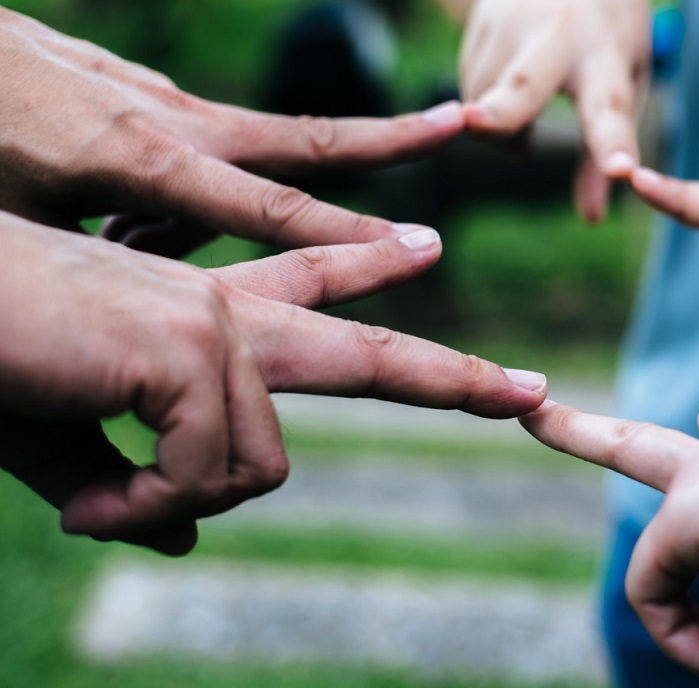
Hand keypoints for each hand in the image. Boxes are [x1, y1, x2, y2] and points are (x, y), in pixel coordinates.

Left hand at [0, 7, 465, 254]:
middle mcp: (173, 120)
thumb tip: (164, 307)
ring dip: (301, 164)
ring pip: (257, 138)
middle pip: (305, 135)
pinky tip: (136, 201)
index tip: (414, 248)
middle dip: (389, 137)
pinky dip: (207, 172)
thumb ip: (88, 268)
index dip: (343, 234)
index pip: (267, 206)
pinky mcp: (137, 89)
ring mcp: (159, 97)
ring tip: (205, 203)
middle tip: (463, 124)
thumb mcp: (11, 226)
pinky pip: (195, 138)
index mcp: (142, 161)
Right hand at [0, 212, 547, 554]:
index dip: (371, 270)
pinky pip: (205, 478)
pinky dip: (141, 510)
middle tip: (534, 396)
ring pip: (260, 468)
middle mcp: (229, 311)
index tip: (427, 250)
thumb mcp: (68, 444)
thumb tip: (184, 545)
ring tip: (101, 500)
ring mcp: (218, 327)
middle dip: (456, 382)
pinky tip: (94, 500)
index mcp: (208, 312)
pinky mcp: (192, 353)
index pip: (314, 283)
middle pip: (375, 354)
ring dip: (167, 507)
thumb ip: (133, 487)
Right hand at [448, 0, 650, 222]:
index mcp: (607, 52)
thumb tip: (591, 219)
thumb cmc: (608, 29)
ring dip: (499, 127)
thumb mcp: (624, 79)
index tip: (620, 172)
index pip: (610, 107)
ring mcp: (510, 21)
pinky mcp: (476, 21)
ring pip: (484, 103)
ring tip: (526, 112)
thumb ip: (606, 147)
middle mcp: (558, 33)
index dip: (612, 144)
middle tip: (479, 126)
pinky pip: (469, 90)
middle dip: (501, 109)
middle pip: (523, 84)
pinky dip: (485, 105)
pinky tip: (508, 83)